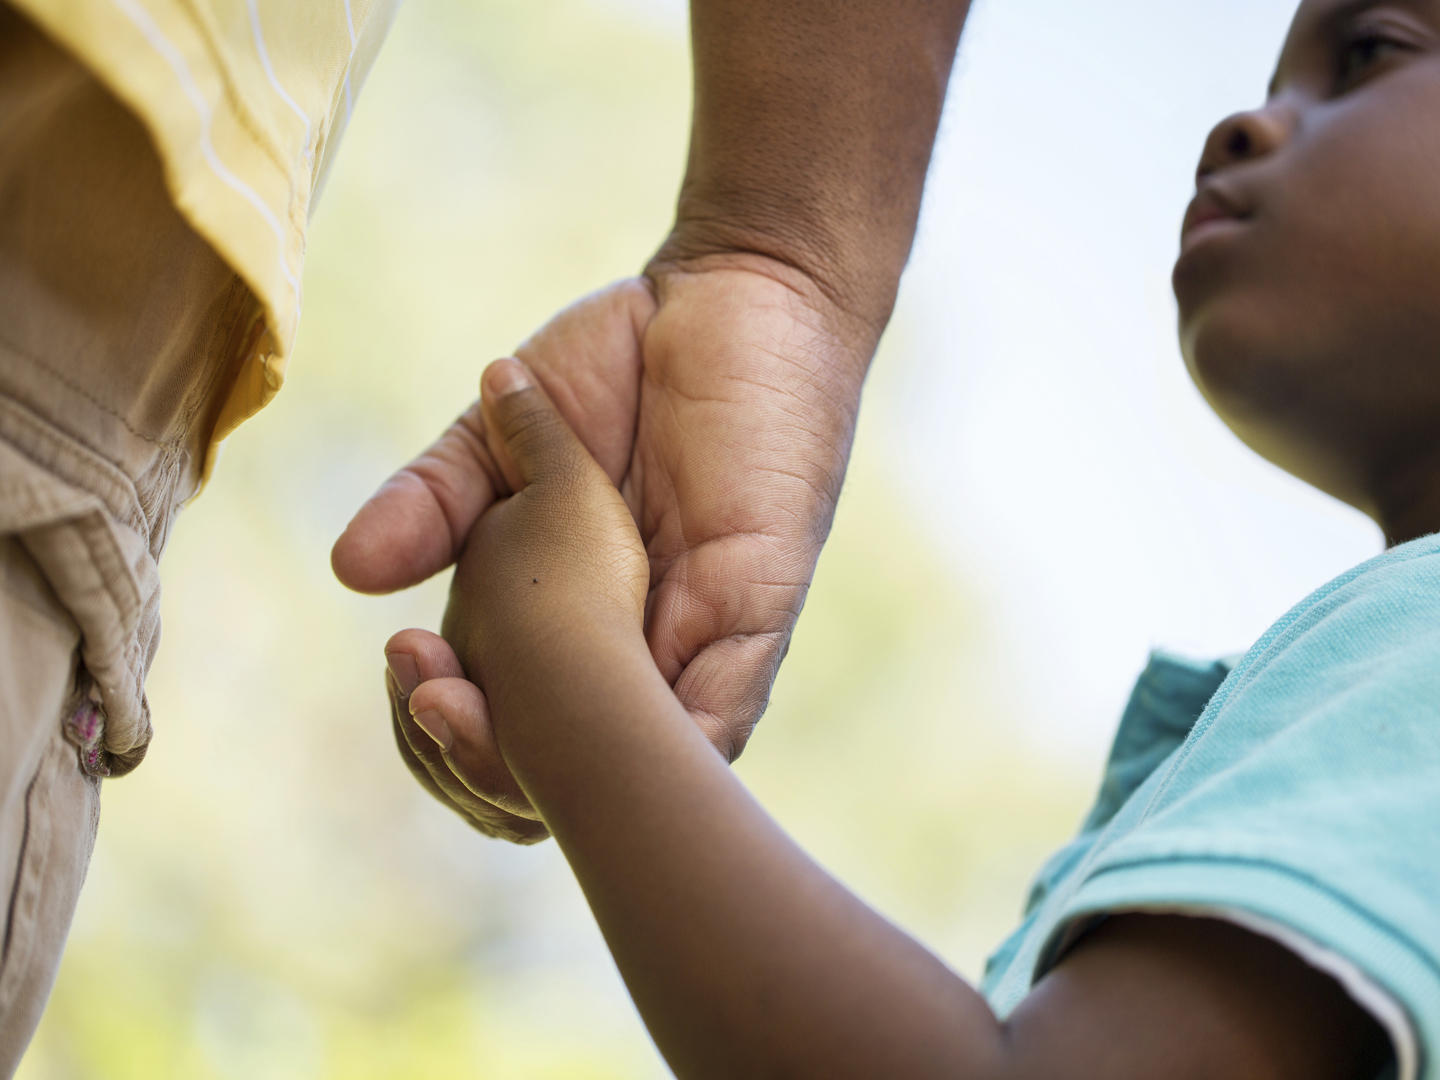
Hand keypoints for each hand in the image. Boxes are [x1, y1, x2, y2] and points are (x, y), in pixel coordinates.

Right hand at [336, 257, 875, 835]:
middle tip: (430, 702)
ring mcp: (702, 633)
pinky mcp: (760, 602)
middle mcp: (637, 643)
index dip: (453, 727)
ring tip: (479, 719)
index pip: (510, 720)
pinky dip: (676, 742)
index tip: (402, 671)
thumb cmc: (623, 359)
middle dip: (491, 760)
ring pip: (643, 762)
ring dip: (560, 762)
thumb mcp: (503, 430)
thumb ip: (437, 499)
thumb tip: (348, 571)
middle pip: (568, 769)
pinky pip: (728, 707)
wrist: (731, 285)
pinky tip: (622, 760)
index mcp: (574, 615)